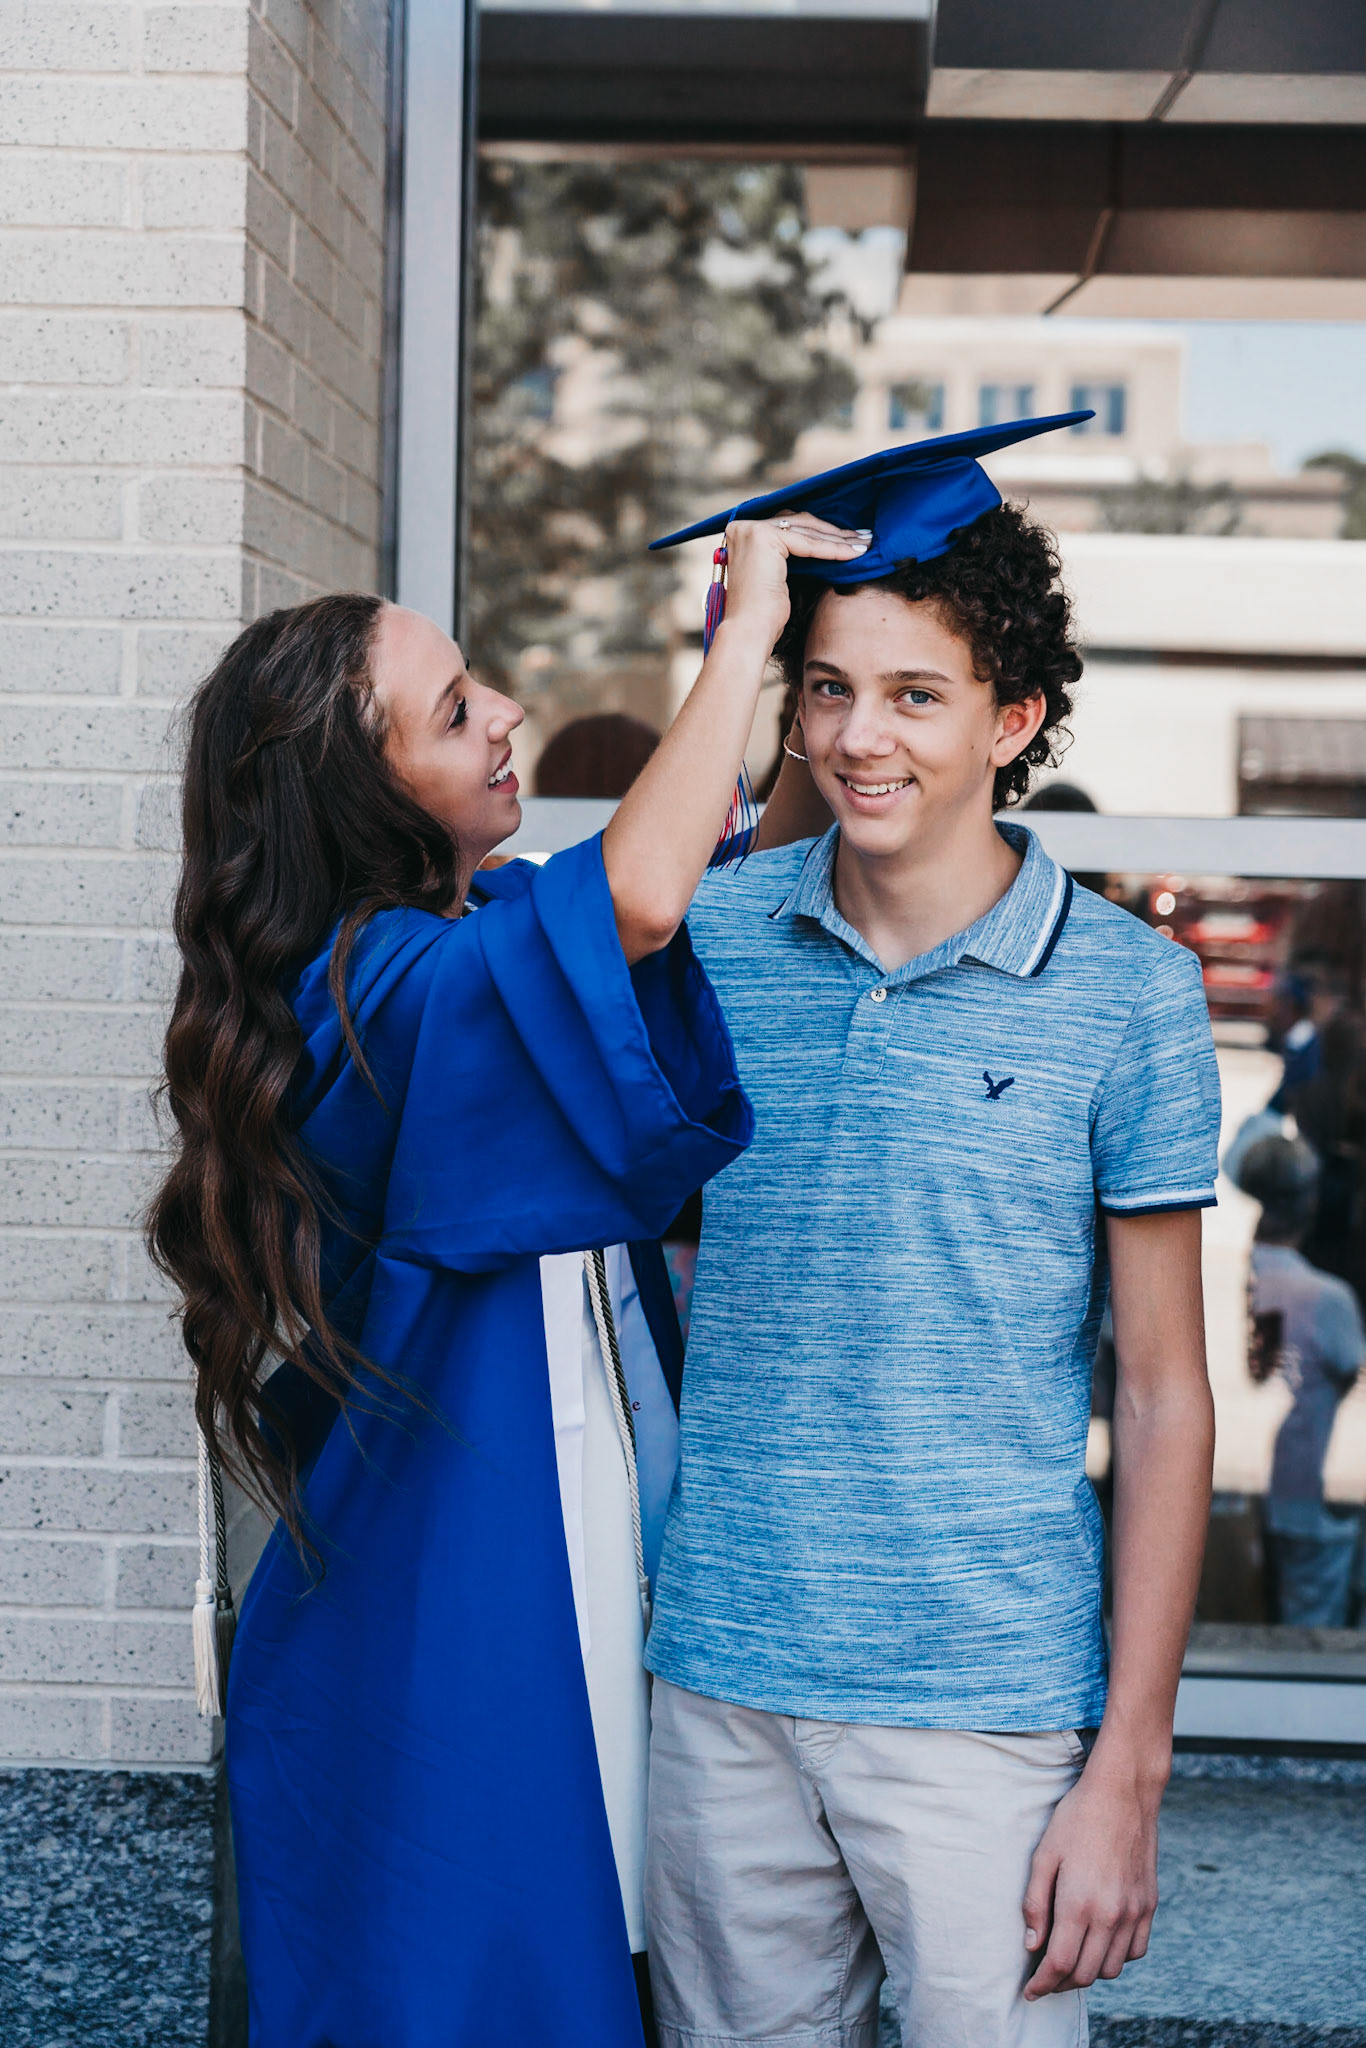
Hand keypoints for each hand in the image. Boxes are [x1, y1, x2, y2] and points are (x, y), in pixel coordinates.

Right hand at [720, 514, 869, 656]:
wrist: (750, 631)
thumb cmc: (764, 613)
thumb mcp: (778, 574)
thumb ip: (789, 553)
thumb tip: (822, 541)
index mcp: (743, 532)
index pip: (790, 525)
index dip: (821, 531)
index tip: (848, 537)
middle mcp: (743, 526)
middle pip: (799, 523)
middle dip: (834, 532)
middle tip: (862, 537)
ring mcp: (752, 530)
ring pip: (807, 531)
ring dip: (839, 538)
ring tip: (864, 544)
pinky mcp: (764, 537)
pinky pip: (808, 542)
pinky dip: (833, 549)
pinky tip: (854, 553)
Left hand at [1021, 1753, 1161, 1999]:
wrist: (1122, 1794)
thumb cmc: (1076, 1819)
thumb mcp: (1044, 1855)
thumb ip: (1035, 1904)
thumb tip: (1032, 1945)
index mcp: (1079, 1903)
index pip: (1059, 1964)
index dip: (1042, 1984)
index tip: (1030, 1992)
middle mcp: (1110, 1915)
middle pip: (1085, 1973)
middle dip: (1061, 1984)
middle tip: (1045, 1979)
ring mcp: (1134, 1912)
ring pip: (1113, 1968)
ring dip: (1090, 1973)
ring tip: (1071, 1962)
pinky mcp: (1149, 1905)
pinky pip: (1135, 1951)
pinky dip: (1117, 1958)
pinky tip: (1101, 1944)